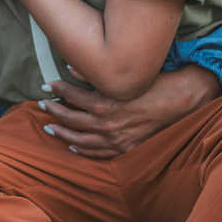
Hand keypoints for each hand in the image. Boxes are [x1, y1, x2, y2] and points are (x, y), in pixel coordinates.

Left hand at [38, 64, 221, 157]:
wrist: (179, 101)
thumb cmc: (153, 84)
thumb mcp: (122, 77)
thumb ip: (94, 74)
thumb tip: (70, 67)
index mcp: (104, 104)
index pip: (71, 96)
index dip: (57, 89)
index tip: (47, 85)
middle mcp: (106, 125)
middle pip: (71, 119)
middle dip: (54, 111)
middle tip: (42, 105)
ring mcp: (114, 140)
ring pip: (80, 139)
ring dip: (62, 132)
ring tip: (50, 126)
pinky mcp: (124, 149)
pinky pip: (97, 153)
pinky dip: (82, 150)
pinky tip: (72, 145)